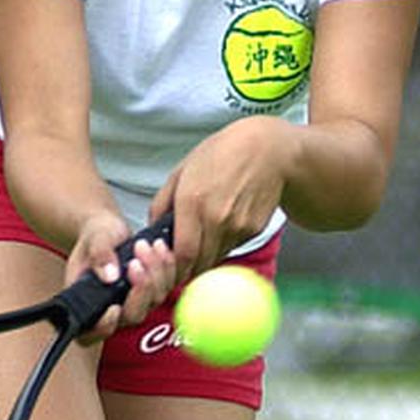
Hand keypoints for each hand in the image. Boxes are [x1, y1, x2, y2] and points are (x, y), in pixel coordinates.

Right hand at [65, 212, 176, 343]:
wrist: (110, 229)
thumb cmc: (95, 237)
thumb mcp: (94, 239)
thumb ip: (99, 256)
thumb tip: (110, 276)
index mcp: (87, 304)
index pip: (90, 333)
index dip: (104, 327)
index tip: (113, 307)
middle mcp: (113, 309)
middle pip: (133, 316)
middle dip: (140, 289)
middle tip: (135, 263)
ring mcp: (136, 303)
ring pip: (155, 300)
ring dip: (154, 272)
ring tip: (144, 246)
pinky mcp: (154, 292)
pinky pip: (168, 286)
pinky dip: (167, 266)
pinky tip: (160, 246)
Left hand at [149, 116, 294, 278]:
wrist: (267, 150)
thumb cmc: (220, 155)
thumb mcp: (181, 171)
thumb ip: (161, 203)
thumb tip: (152, 229)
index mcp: (192, 202)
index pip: (183, 254)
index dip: (174, 269)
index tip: (168, 269)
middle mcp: (216, 218)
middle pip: (200, 264)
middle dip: (187, 270)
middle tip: (180, 263)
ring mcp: (238, 226)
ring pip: (216, 258)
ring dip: (205, 259)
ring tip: (200, 241)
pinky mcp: (253, 229)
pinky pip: (232, 247)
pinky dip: (222, 246)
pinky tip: (221, 226)